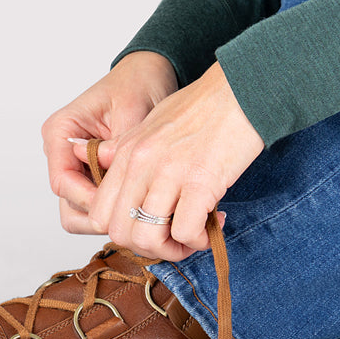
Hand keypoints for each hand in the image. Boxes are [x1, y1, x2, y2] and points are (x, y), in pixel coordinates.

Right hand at [42, 51, 177, 232]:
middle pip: (69, 205)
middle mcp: (61, 152)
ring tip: (138, 210)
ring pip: (80, 212)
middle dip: (99, 216)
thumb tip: (121, 193)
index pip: (63, 183)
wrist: (147, 76)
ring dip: (107, 217)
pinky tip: (138, 204)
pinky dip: (114, 210)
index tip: (122, 206)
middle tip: (133, 215)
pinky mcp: (90, 175)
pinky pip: (96, 205)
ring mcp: (74, 166)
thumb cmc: (137, 85)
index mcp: (60, 132)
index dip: (92, 201)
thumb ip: (120, 153)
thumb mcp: (132, 115)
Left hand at [70, 61, 263, 261]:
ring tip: (193, 237)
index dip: (125, 232)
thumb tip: (97, 157)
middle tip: (174, 240)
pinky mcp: (200, 182)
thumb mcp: (151, 122)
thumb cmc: (203, 107)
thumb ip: (123, 148)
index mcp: (125, 153)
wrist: (241, 89)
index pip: (101, 214)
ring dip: (173, 249)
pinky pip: (185, 232)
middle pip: (120, 233)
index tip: (151, 228)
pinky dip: (199, 239)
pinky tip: (214, 222)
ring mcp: (168, 173)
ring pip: (148, 238)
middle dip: (148, 248)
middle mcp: (140, 164)